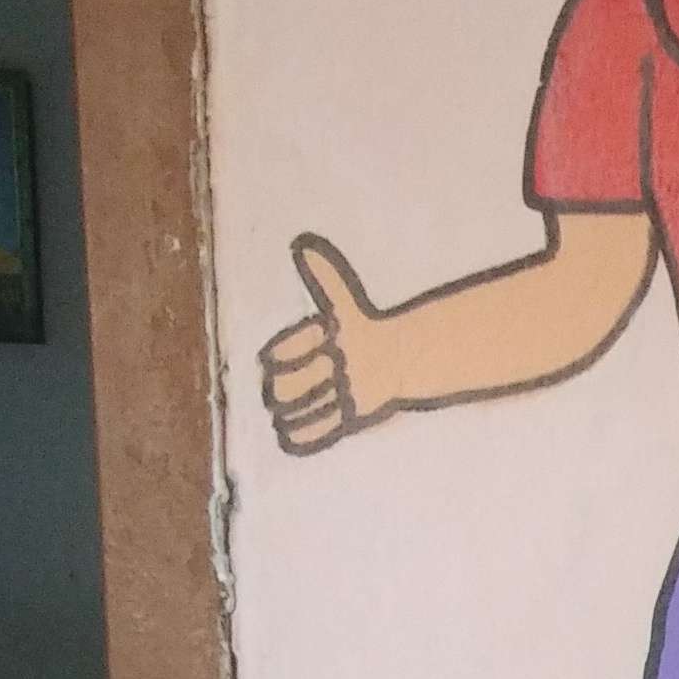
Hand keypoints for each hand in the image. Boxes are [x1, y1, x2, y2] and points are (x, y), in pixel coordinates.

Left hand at [259, 233, 402, 454]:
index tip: (268, 364)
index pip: (287, 354)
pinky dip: (300, 434)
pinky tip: (286, 433)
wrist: (409, 357)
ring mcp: (350, 391)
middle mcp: (342, 364)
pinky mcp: (356, 414)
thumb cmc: (366, 329)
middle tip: (270, 395)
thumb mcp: (344, 304)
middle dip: (278, 392)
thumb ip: (323, 279)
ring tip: (277, 414)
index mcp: (334, 335)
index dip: (275, 360)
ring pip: (305, 410)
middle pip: (292, 386)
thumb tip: (301, 245)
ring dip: (287, 415)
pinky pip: (322, 429)